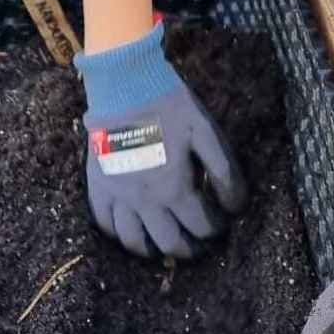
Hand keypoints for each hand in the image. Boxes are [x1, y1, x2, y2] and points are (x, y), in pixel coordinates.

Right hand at [74, 21, 246, 258]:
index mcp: (174, 189)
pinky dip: (117, 233)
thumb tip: (235, 206)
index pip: (201, 226)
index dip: (215, 229)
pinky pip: (103, 223)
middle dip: (189, 248)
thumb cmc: (169, 106)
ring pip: (133, 242)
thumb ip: (224, 172)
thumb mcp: (206, 134)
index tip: (220, 224)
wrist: (124, 85)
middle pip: (169, 243)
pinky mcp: (98, 185)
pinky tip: (129, 228)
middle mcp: (145, 201)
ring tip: (163, 244)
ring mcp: (118, 196)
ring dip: (152, 249)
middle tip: (197, 244)